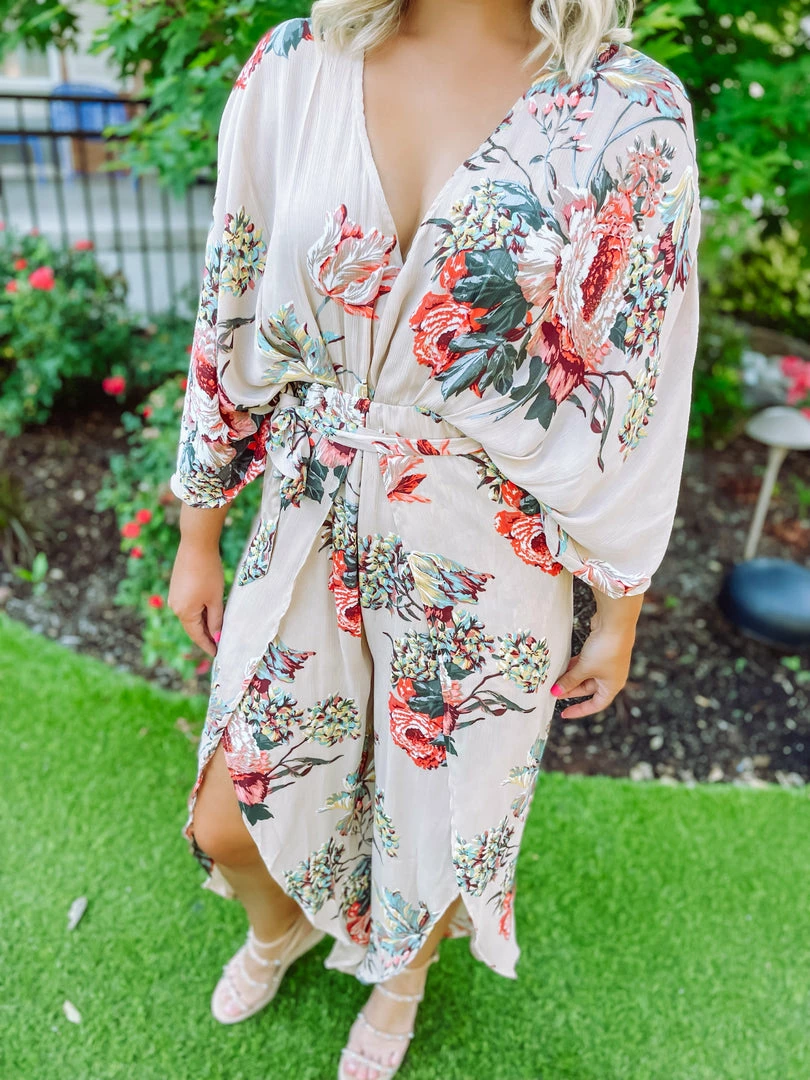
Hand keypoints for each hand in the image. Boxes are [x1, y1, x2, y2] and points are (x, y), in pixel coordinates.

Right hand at [168, 539, 224, 657]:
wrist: (196, 545)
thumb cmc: (208, 572)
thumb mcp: (215, 599)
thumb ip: (216, 620)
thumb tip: (216, 636)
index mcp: (184, 613)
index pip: (197, 636)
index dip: (208, 645)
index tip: (218, 654)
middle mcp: (175, 607)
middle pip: (192, 627)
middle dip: (206, 635)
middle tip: (220, 644)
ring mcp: (174, 596)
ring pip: (191, 616)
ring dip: (203, 622)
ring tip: (217, 629)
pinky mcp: (177, 587)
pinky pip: (189, 605)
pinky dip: (199, 611)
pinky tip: (210, 611)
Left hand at [550, 616, 634, 719]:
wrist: (615, 623)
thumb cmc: (605, 650)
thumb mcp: (585, 668)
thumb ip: (569, 681)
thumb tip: (556, 693)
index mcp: (612, 686)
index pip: (596, 705)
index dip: (580, 710)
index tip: (564, 714)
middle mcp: (611, 676)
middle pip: (587, 689)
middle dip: (570, 690)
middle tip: (552, 690)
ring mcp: (606, 663)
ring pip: (584, 675)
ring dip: (570, 677)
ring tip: (553, 679)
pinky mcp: (600, 650)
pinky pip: (584, 663)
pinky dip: (573, 665)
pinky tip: (561, 665)